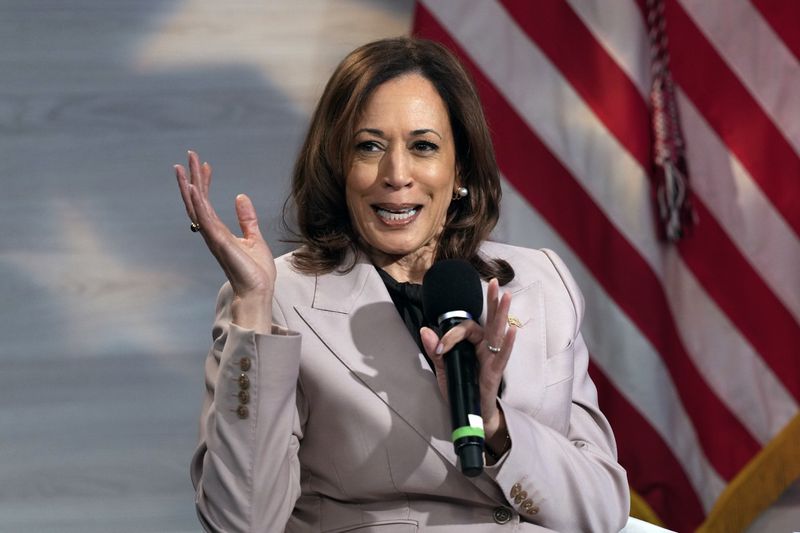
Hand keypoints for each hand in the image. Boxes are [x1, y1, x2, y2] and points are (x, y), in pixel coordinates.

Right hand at [175, 150, 275, 332]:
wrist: (258, 291)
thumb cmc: (256, 272)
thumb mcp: (254, 238)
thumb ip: (247, 218)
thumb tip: (241, 197)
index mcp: (219, 232)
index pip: (207, 202)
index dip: (205, 182)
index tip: (205, 164)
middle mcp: (212, 233)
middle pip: (197, 200)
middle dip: (193, 177)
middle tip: (189, 155)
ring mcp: (213, 237)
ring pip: (197, 207)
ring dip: (190, 185)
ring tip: (183, 166)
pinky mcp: (219, 242)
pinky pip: (205, 219)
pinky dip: (198, 203)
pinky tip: (193, 188)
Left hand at [420, 278, 516, 442]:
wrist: (470, 414)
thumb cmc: (461, 390)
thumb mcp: (442, 369)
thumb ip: (435, 350)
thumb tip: (425, 329)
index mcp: (473, 345)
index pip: (464, 329)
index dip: (450, 335)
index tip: (439, 349)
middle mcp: (485, 348)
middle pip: (489, 321)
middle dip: (493, 301)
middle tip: (496, 282)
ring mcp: (492, 358)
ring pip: (498, 333)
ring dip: (502, 314)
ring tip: (507, 295)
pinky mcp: (495, 372)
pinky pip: (502, 356)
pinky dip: (508, 344)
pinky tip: (512, 330)